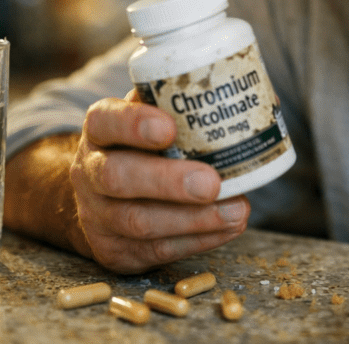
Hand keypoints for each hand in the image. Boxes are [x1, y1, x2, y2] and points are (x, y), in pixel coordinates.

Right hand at [69, 90, 249, 272]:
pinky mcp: (115, 251)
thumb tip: (257, 98)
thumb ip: (184, 106)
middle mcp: (90, 172)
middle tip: (212, 182)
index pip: (106, 121)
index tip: (169, 127)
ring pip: (138, 221)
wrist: (103, 198)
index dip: (134, 124)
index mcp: (99, 130)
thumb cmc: (143, 148)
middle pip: (117, 177)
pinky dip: (197, 240)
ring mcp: (97, 215)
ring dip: (193, 219)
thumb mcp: (149, 118)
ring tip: (236, 211)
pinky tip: (227, 228)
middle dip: (168, 181)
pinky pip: (155, 250)